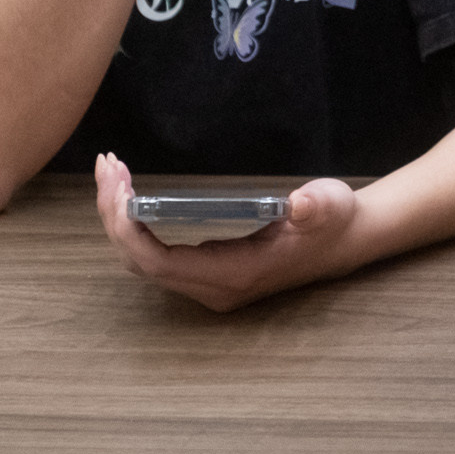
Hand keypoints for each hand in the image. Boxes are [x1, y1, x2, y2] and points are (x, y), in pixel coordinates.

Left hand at [95, 153, 362, 312]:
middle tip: (107, 166)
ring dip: (120, 219)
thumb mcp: (330, 206)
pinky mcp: (209, 272)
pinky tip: (131, 198)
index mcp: (234, 274)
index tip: (118, 187)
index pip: (159, 262)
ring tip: (112, 175)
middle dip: (115, 215)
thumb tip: (300, 203)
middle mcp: (213, 287)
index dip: (129, 229)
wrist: (347, 242)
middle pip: (141, 261)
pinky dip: (136, 226)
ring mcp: (209, 283)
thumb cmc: (335, 222)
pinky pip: (156, 256)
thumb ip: (316, 205)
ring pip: (144, 260)